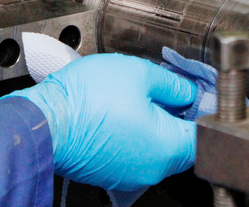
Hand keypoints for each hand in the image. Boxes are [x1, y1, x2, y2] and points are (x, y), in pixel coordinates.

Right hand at [7, 54, 196, 190]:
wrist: (45, 121)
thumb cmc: (86, 100)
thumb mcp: (138, 73)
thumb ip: (171, 84)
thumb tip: (186, 91)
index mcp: (166, 147)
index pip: (203, 133)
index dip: (203, 109)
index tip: (198, 93)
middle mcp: (152, 169)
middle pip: (181, 143)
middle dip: (177, 115)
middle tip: (166, 89)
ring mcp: (130, 175)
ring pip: (156, 148)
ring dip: (153, 124)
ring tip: (137, 96)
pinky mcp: (110, 173)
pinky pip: (134, 152)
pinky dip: (133, 134)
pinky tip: (120, 111)